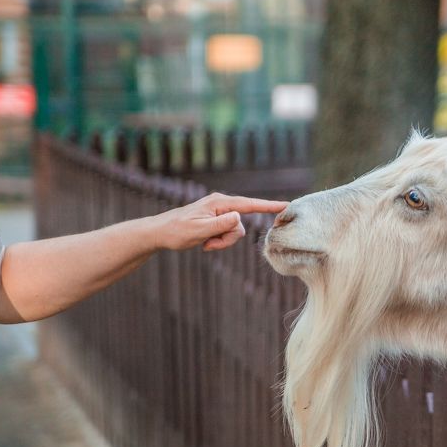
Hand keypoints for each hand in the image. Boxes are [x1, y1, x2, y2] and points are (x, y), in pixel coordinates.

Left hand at [154, 192, 287, 251]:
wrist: (160, 232)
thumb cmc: (177, 232)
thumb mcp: (199, 231)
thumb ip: (220, 225)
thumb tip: (238, 217)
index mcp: (219, 203)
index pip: (249, 204)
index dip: (268, 206)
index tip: (286, 205)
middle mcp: (221, 204)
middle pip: (240, 225)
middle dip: (228, 239)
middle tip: (210, 244)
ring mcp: (219, 212)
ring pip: (234, 231)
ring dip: (222, 242)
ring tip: (205, 243)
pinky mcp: (216, 219)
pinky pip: (226, 233)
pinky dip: (217, 241)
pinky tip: (204, 242)